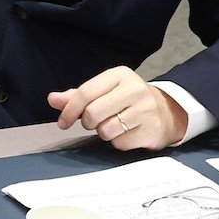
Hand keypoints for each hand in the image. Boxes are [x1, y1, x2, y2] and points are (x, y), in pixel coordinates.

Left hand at [47, 66, 188, 150]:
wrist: (166, 112)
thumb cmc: (128, 100)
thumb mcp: (105, 91)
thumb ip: (78, 96)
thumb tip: (52, 99)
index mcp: (120, 75)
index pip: (85, 92)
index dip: (69, 109)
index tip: (62, 122)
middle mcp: (135, 89)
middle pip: (93, 113)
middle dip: (87, 122)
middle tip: (93, 122)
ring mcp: (146, 110)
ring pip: (106, 130)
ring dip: (103, 133)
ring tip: (113, 125)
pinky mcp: (152, 130)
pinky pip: (120, 143)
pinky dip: (118, 142)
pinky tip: (127, 133)